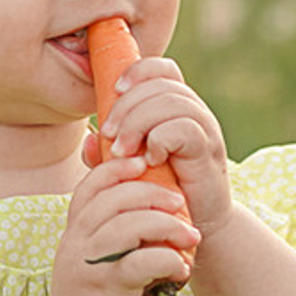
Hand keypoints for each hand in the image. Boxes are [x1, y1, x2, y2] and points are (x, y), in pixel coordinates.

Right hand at [42, 156, 199, 295]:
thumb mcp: (94, 262)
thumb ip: (111, 235)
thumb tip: (150, 211)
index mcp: (75, 232)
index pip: (92, 185)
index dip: (119, 167)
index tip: (146, 164)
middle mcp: (77, 243)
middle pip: (113, 197)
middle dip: (152, 192)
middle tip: (180, 203)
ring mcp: (90, 266)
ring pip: (128, 225)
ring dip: (167, 225)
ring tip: (191, 235)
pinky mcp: (108, 290)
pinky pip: (142, 262)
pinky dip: (168, 260)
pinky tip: (181, 269)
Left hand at [83, 55, 233, 232]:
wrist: (198, 227)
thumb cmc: (164, 194)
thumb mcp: (129, 171)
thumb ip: (106, 155)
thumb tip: (87, 141)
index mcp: (177, 108)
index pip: (163, 68)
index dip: (139, 70)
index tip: (114, 90)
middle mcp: (195, 113)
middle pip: (160, 84)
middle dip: (126, 105)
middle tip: (108, 134)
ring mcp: (205, 130)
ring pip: (171, 102)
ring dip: (138, 123)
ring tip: (121, 151)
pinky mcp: (208, 151)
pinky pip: (184, 128)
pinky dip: (160, 140)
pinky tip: (150, 161)